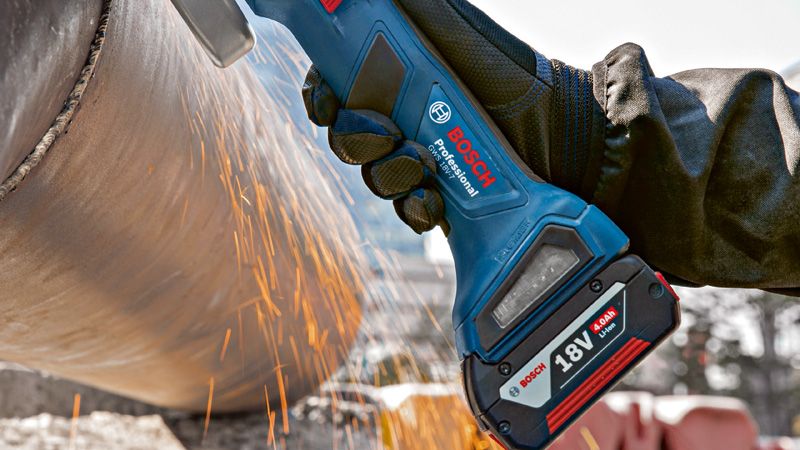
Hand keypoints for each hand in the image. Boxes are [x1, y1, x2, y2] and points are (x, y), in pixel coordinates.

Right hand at [302, 0, 600, 233]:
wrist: (567, 141)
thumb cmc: (516, 80)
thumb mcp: (458, 32)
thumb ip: (417, 11)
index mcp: (397, 80)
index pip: (337, 88)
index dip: (321, 97)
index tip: (327, 102)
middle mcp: (403, 120)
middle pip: (347, 137)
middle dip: (359, 138)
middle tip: (390, 132)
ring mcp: (420, 162)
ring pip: (374, 177)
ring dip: (390, 174)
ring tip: (425, 166)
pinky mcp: (440, 201)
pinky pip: (407, 212)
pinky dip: (415, 208)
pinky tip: (436, 202)